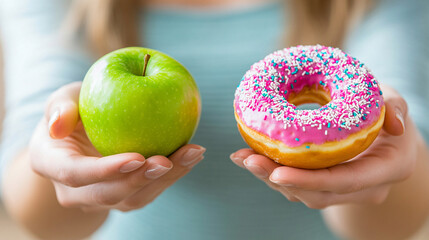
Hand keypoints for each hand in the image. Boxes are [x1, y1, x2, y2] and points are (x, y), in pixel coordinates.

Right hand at [30, 82, 204, 211]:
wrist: (86, 131)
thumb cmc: (76, 109)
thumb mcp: (64, 98)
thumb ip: (59, 106)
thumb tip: (57, 125)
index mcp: (51, 164)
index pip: (76, 174)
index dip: (106, 170)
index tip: (137, 157)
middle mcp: (74, 190)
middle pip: (110, 194)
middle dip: (142, 180)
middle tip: (168, 161)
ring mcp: (101, 197)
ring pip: (136, 198)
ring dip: (167, 179)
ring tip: (192, 153)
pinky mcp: (126, 195)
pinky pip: (150, 190)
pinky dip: (174, 175)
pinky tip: (192, 155)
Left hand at [230, 85, 415, 208]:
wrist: (385, 133)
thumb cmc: (386, 111)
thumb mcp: (395, 100)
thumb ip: (395, 107)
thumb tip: (393, 123)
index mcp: (386, 170)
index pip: (344, 181)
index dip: (310, 180)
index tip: (278, 173)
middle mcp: (364, 187)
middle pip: (317, 194)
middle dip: (279, 180)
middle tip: (248, 160)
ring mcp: (343, 189)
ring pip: (303, 193)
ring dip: (269, 177)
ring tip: (241, 157)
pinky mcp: (325, 184)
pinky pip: (298, 184)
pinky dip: (272, 172)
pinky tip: (247, 156)